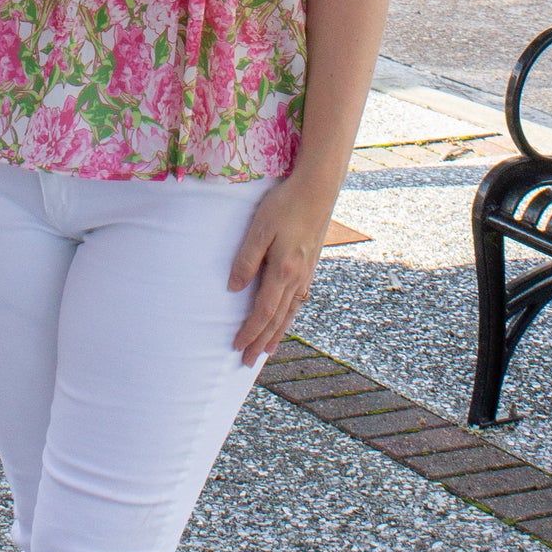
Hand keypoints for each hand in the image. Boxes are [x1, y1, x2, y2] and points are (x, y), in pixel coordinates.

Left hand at [228, 176, 336, 363]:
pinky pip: (298, 301)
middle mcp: (298, 278)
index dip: (250, 331)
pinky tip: (285, 320)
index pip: (264, 312)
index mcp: (283, 271)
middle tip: (247, 362)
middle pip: (277, 319)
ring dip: (276, 334)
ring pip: (290, 313)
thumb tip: (234, 289)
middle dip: (261, 342)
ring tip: (266, 351)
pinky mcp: (311, 265)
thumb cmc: (284, 205)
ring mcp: (307, 273)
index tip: (236, 346)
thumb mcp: (259, 229)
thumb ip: (246, 259)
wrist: (317, 189)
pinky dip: (289, 317)